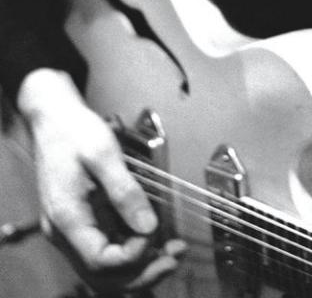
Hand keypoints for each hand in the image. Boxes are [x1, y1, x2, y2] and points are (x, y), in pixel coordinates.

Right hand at [17, 69, 184, 291]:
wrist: (54, 118)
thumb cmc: (74, 131)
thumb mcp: (103, 154)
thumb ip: (125, 191)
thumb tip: (149, 225)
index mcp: (67, 217)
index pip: (101, 260)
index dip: (133, 255)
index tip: (155, 234)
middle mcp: (65, 232)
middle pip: (103, 276)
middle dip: (141, 273)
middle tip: (173, 259)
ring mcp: (72, 230)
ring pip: (104, 270)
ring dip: (138, 268)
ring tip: (170, 253)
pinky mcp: (82, 223)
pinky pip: (105, 251)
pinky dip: (129, 253)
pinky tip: (154, 241)